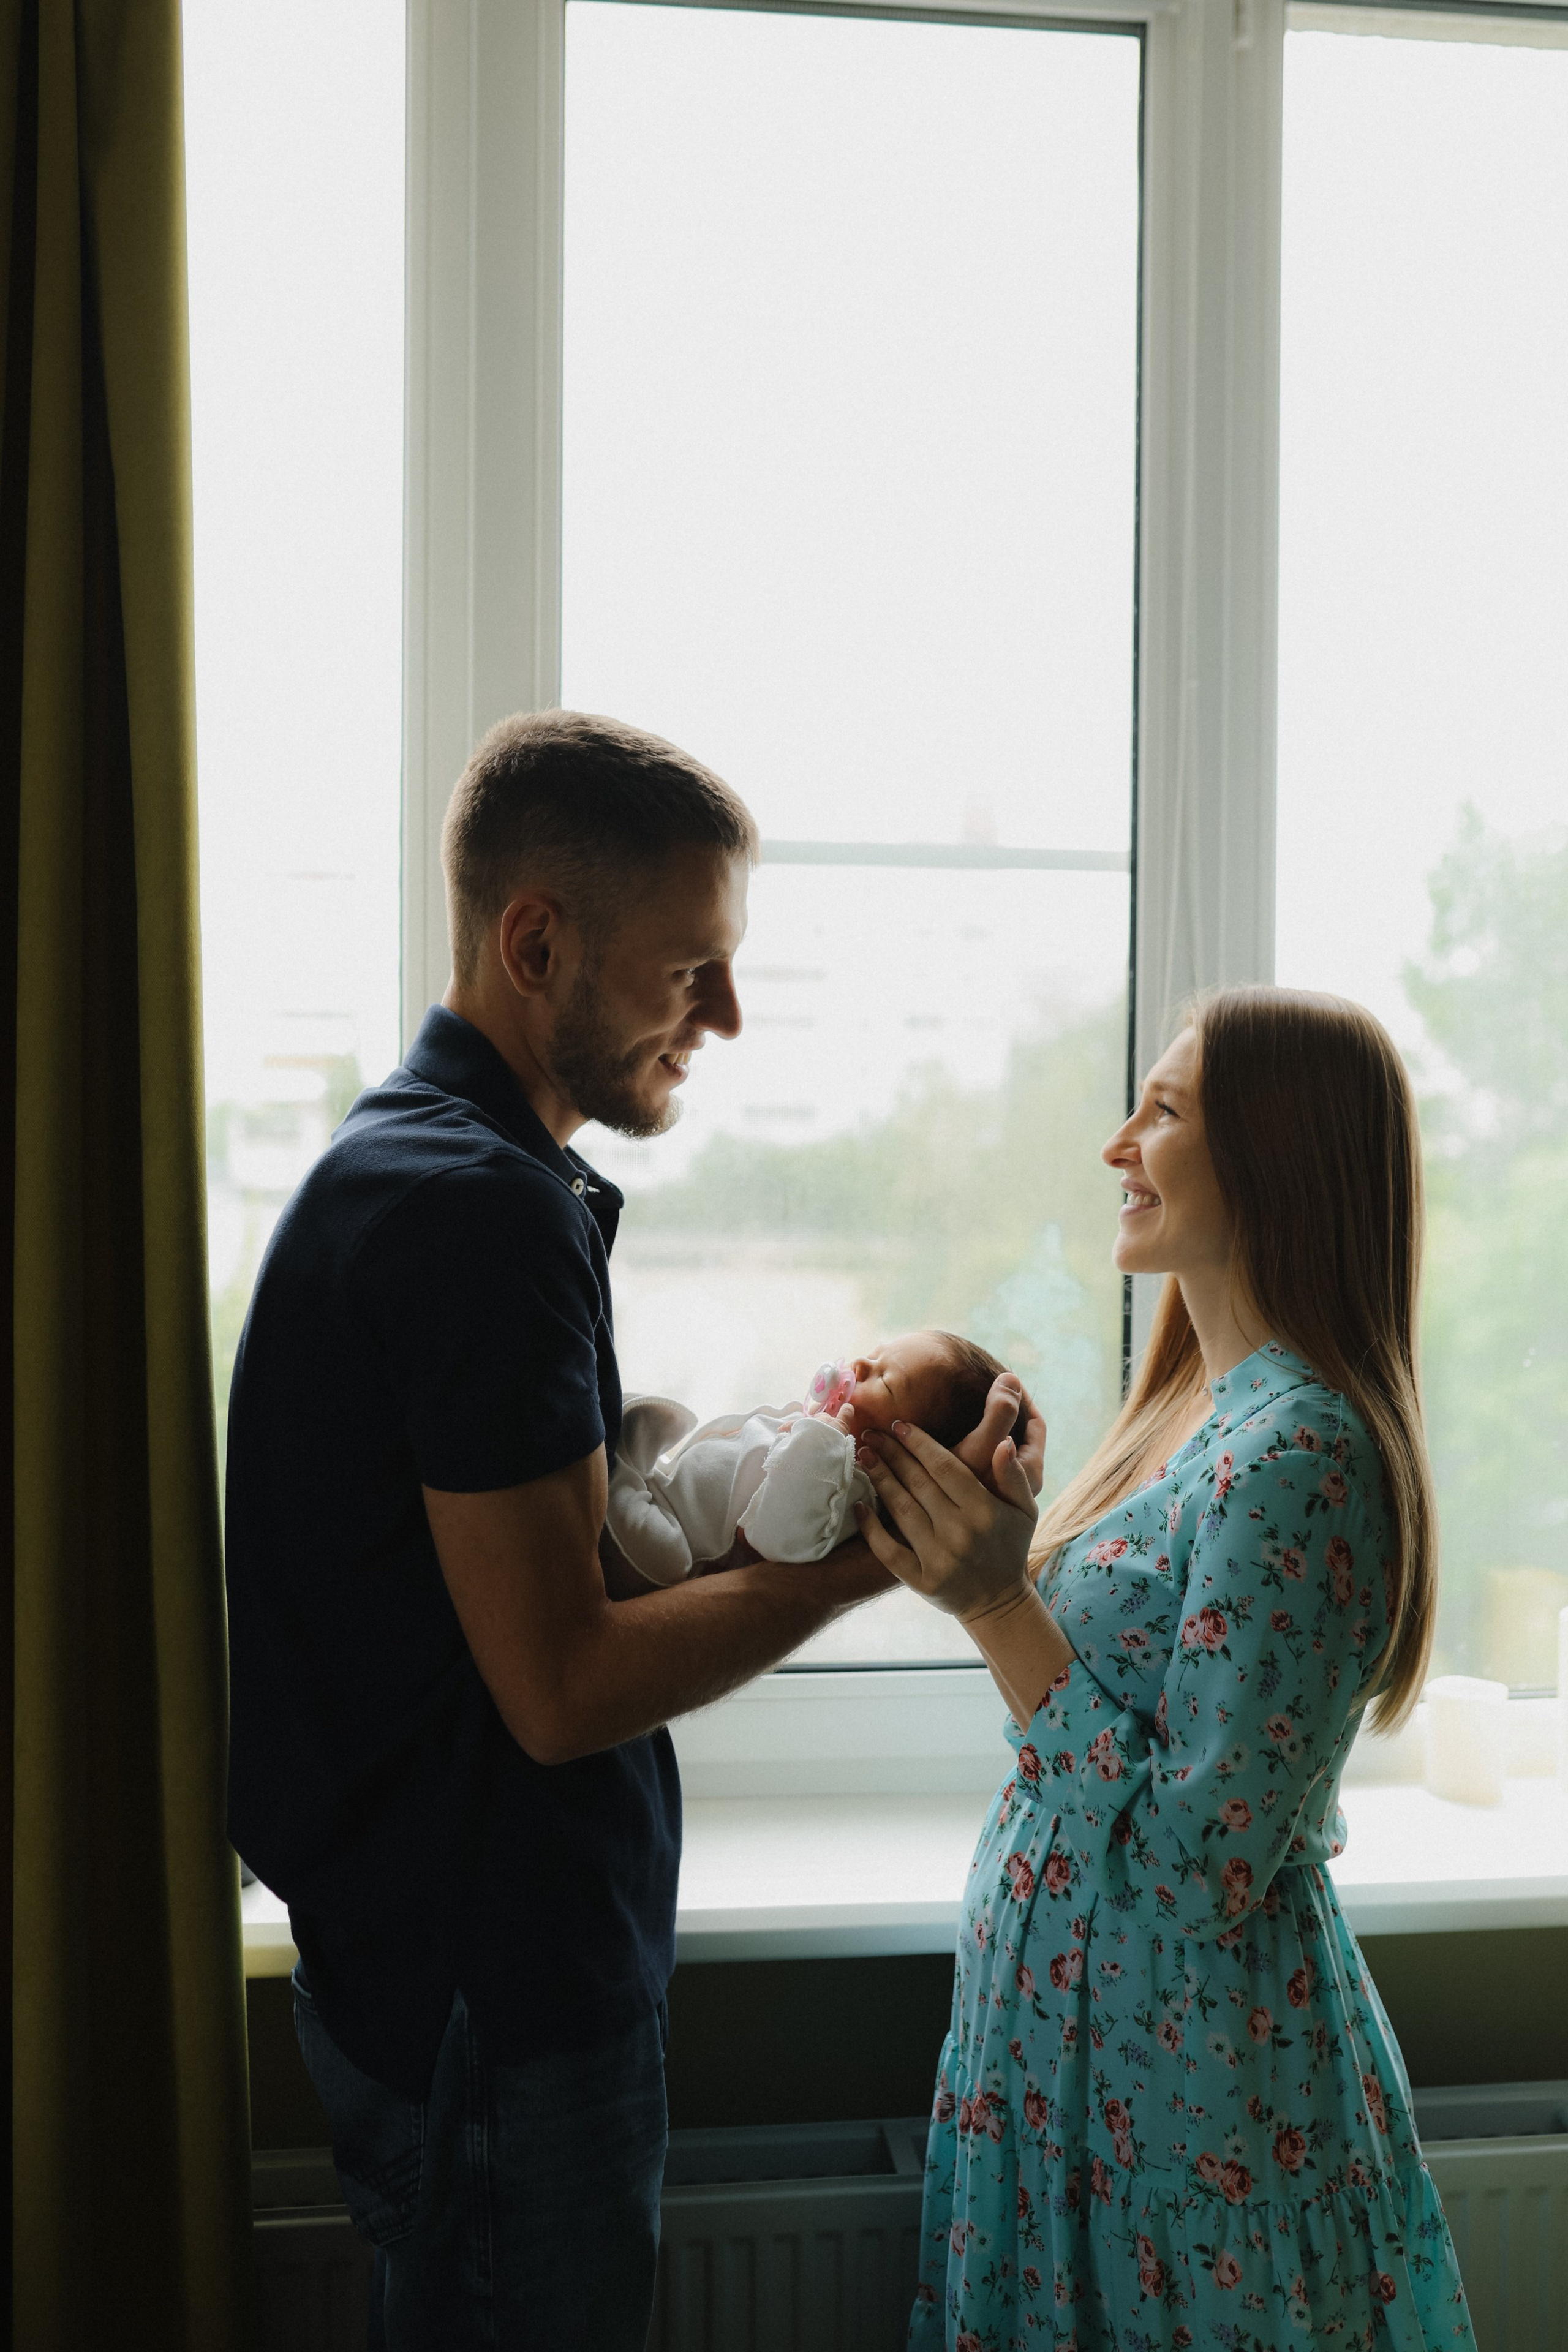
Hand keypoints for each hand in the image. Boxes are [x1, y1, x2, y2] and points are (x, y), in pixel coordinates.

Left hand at [853, 1417, 1037, 1625]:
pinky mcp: (921, 1581)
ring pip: (902, 1510)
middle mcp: (960, 1533)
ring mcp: (939, 1558)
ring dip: (880, 1480)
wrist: (999, 1602)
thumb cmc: (1009, 1546)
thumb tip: (1003, 1442)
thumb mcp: (1025, 1510)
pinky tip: (859, 1506)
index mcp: (984, 1511)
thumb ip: (1014, 1476)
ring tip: (863, 1456)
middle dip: (892, 1454)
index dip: (919, 1443)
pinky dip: (871, 1529)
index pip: (945, 1468)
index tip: (898, 1425)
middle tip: (871, 1434)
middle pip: (918, 1484)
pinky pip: (888, 1551)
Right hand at [950, 1372, 1045, 1499]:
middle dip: (1002, 1405)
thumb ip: (998, 1416)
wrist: (930, 1542)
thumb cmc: (954, 1502)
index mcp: (1029, 1474)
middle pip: (1019, 1432)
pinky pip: (983, 1456)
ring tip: (967, 1397)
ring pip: (1000, 1443)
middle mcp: (1019, 1483)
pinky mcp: (981, 1491)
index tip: (1002, 1375)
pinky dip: (974, 1437)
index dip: (1020, 1396)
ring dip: (986, 1420)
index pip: (1035, 1423)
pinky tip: (954, 1426)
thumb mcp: (977, 1452)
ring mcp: (1000, 1488)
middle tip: (984, 1382)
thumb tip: (1012, 1378)